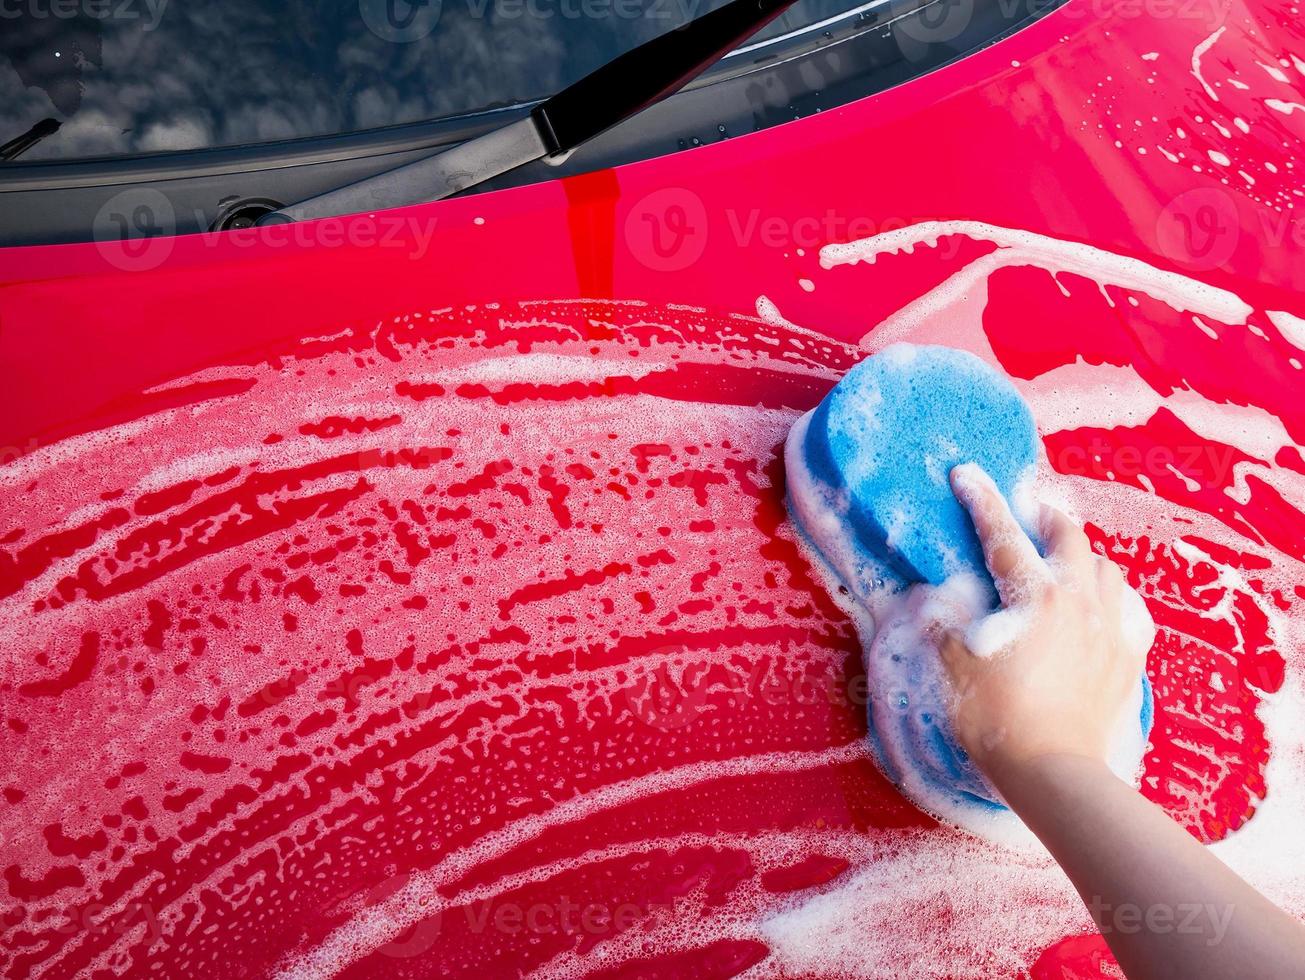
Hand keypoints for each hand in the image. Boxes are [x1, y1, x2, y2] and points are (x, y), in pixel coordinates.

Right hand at [938, 463, 1152, 782]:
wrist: (1053, 770)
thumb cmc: (996, 717)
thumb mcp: (953, 663)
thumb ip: (943, 619)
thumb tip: (936, 594)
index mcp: (1034, 594)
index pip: (1002, 533)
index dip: (980, 499)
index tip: (965, 473)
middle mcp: (1079, 599)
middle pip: (1068, 536)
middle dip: (1044, 517)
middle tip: (1026, 513)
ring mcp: (1111, 627)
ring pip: (1106, 568)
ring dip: (1082, 556)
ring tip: (1064, 562)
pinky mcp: (1129, 656)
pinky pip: (1129, 607)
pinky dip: (1112, 595)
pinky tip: (1100, 605)